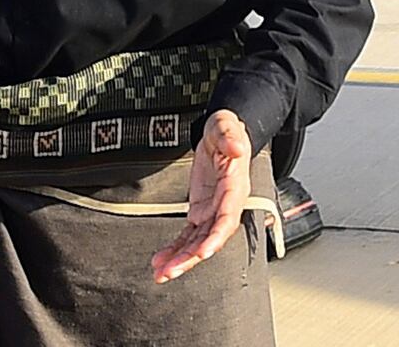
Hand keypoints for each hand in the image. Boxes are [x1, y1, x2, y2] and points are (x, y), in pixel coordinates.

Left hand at [151, 110, 250, 283]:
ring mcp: (212, 210)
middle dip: (191, 257)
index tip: (203, 252)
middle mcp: (225, 205)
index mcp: (235, 187)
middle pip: (210, 237)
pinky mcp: (200, 211)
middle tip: (171, 271)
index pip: (227, 217)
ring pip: (197, 242)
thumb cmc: (226, 130)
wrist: (221, 134)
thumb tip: (237, 147)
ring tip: (161, 273)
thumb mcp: (227, 126)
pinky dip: (175, 248)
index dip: (217, 236)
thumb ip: (230, 136)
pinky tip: (161, 260)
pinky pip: (187, 234)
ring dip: (180, 259)